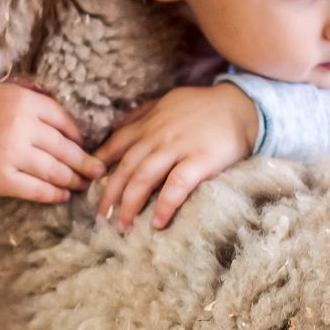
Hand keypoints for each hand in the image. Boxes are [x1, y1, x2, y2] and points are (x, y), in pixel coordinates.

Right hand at [0, 83, 103, 203]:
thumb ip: (35, 92)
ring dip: (74, 180)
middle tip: (99, 170)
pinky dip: (53, 193)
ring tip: (85, 184)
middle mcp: (19, 127)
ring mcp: (10, 154)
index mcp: (24, 102)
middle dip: (86, 162)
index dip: (79, 136)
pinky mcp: (1, 179)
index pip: (64, 122)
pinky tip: (63, 194)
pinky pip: (35, 189)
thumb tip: (70, 104)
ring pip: (54, 171)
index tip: (87, 145)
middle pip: (65, 149)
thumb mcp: (6, 89)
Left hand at [96, 84, 257, 231]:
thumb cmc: (203, 107)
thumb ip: (141, 115)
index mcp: (148, 123)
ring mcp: (178, 147)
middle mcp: (158, 135)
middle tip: (101, 218)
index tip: (88, 187)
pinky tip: (157, 222)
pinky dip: (165, 204)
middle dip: (109, 195)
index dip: (99, 167)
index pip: (115, 146)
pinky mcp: (200, 160)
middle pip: (126, 168)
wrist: (241, 106)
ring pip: (144, 178)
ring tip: (122, 227)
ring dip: (129, 205)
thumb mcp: (167, 102)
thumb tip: (115, 128)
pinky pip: (177, 185)